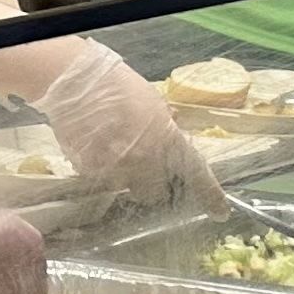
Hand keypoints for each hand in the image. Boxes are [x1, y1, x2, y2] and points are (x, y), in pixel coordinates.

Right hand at [32, 42, 216, 212]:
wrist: (74, 81)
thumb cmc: (117, 85)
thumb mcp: (152, 101)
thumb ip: (165, 125)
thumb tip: (170, 132)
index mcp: (167, 140)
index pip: (196, 174)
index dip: (211, 196)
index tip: (219, 213)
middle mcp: (144, 162)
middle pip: (154, 194)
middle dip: (151, 183)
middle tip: (142, 166)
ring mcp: (115, 171)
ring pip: (125, 188)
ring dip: (123, 176)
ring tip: (112, 151)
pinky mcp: (89, 172)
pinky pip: (101, 180)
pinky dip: (100, 169)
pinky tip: (94, 146)